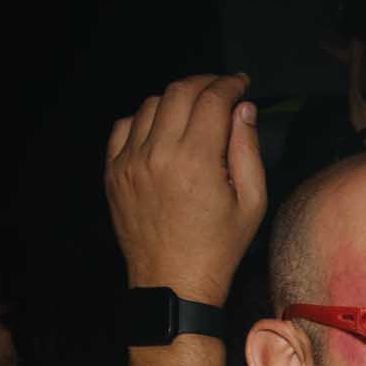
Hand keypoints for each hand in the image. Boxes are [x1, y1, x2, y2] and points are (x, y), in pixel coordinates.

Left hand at [104, 73, 266, 304]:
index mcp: (196, 160)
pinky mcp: (114, 172)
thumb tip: (243, 109)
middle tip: (220, 89)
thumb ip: (247, 149)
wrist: (174, 282)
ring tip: (193, 110)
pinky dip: (145, 119)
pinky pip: (124, 127)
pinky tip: (161, 130)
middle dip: (204, 83)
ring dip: (175, 99)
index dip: (229, 85)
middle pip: (179, 92)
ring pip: (151, 105)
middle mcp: (159, 153)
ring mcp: (130, 161)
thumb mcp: (251, 202)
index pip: (212, 100)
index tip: (241, 84)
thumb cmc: (219, 246)